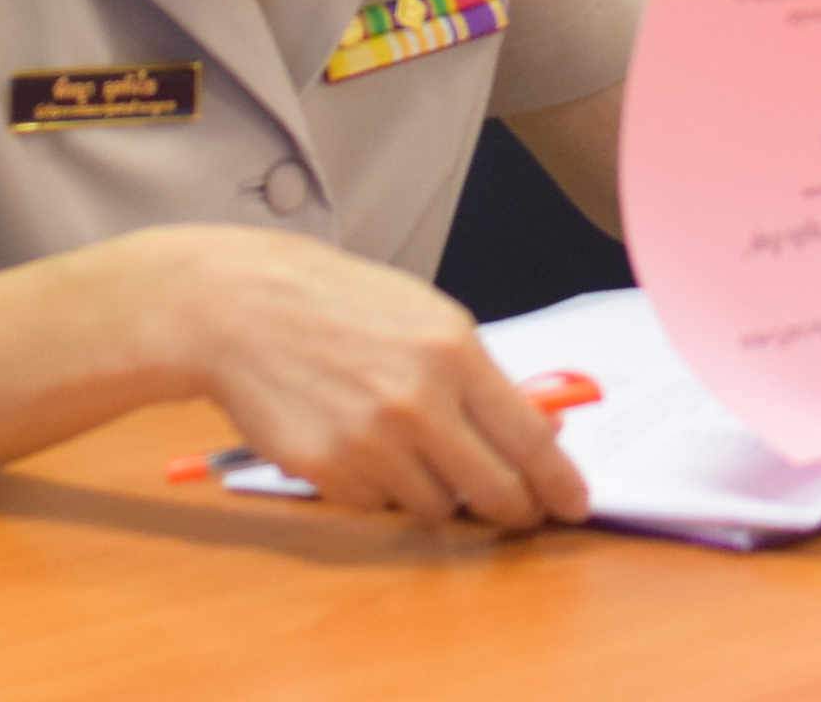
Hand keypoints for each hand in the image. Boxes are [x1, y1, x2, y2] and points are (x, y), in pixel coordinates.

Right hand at [151, 225, 587, 529]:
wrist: (245, 309)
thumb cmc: (343, 306)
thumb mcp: (428, 319)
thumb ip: (480, 379)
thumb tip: (534, 434)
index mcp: (455, 353)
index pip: (530, 439)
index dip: (559, 482)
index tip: (575, 504)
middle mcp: (419, 402)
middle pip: (493, 489)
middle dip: (515, 509)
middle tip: (522, 514)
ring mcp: (371, 441)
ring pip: (435, 506)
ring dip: (439, 493)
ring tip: (414, 451)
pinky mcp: (327, 470)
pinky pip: (377, 505)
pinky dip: (381, 489)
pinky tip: (361, 445)